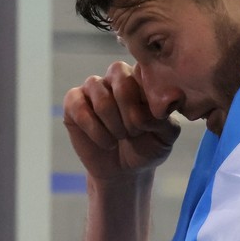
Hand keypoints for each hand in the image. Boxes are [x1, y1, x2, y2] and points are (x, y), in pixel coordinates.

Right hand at [63, 61, 179, 183]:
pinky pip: (78, 105)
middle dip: (128, 108)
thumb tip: (157, 105)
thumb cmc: (147, 148)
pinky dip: (94, 129)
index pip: (143, 68)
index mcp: (141, 78)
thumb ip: (166, 116)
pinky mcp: (73, 103)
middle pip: (119, 74)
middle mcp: (116, 77)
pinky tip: (106, 142)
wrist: (124, 172)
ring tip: (120, 138)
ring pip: (98, 90)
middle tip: (134, 132)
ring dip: (112, 120)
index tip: (150, 122)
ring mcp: (93, 88)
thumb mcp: (166, 136)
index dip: (146, 95)